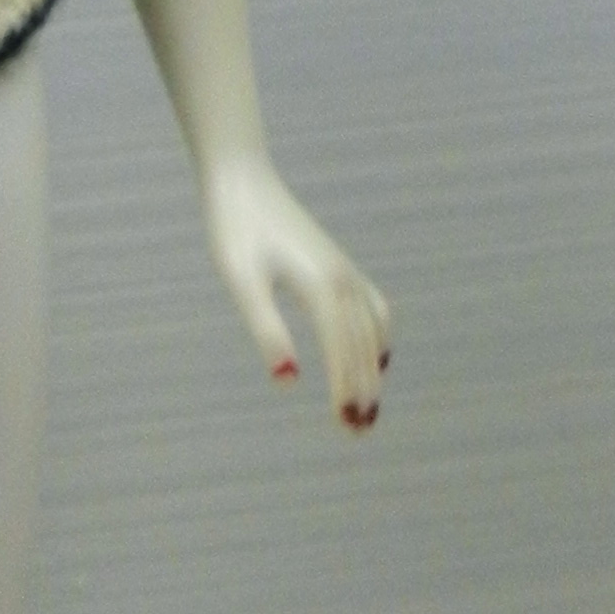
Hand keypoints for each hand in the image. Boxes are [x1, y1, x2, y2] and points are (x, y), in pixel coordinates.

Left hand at [203, 157, 393, 429]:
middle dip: (364, 389)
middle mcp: (341, 279)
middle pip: (362, 344)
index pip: (342, 350)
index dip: (347, 388)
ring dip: (373, 369)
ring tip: (368, 406)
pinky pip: (372, 307)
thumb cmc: (235, 229)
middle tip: (359, 433)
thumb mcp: (243, 281)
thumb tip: (288, 379)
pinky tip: (376, 356)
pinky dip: (379, 337)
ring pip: (371, 329)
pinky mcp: (336, 264)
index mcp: (321, 286)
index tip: (347, 424)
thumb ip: (266, 329)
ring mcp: (343, 269)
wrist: (242, 180)